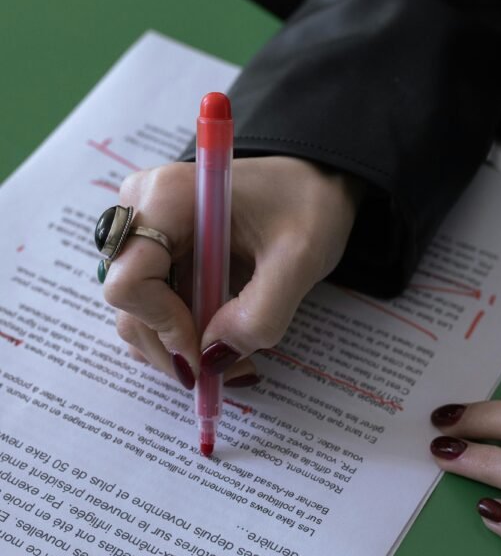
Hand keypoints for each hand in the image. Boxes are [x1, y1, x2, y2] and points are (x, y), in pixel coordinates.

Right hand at [102, 155, 362, 386]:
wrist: (315, 182)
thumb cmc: (308, 205)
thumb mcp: (300, 259)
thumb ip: (261, 313)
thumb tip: (211, 360)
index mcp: (168, 198)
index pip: (130, 281)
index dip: (162, 325)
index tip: (204, 349)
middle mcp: (143, 210)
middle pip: (129, 304)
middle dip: (174, 348)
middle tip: (227, 373)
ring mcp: (146, 231)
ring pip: (138, 312)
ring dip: (179, 347)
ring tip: (234, 360)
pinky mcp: (157, 250)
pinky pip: (153, 305)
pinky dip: (183, 333)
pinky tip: (222, 341)